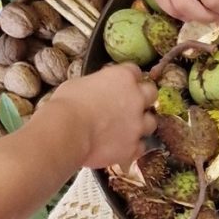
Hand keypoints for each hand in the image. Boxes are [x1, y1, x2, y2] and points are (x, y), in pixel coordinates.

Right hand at [41, 64, 156, 168]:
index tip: (122, 83)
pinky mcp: (133, 146)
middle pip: (151, 93)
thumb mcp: (79, 83)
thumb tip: (94, 89)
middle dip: (143, 98)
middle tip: (131, 105)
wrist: (68, 132)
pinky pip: (141, 146)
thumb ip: (96, 84)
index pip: (135, 71)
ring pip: (151, 122)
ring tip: (128, 129)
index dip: (128, 78)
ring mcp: (138, 124)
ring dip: (142, 124)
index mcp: (123, 77)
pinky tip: (122, 147)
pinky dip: (133, 146)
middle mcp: (137, 98)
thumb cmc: (67, 104)